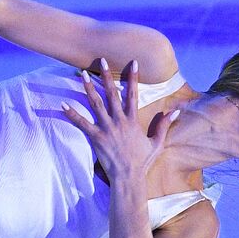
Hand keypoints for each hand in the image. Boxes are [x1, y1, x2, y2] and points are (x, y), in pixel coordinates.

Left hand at [63, 59, 176, 182]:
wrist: (129, 177)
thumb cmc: (142, 162)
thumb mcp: (157, 143)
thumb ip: (164, 125)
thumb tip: (176, 112)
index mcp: (133, 120)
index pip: (133, 94)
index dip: (133, 78)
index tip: (133, 62)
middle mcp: (119, 121)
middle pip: (112, 93)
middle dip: (106, 76)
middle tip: (101, 60)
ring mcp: (107, 128)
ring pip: (96, 104)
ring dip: (88, 88)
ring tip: (81, 74)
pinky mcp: (96, 137)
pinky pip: (81, 123)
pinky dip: (71, 114)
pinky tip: (62, 105)